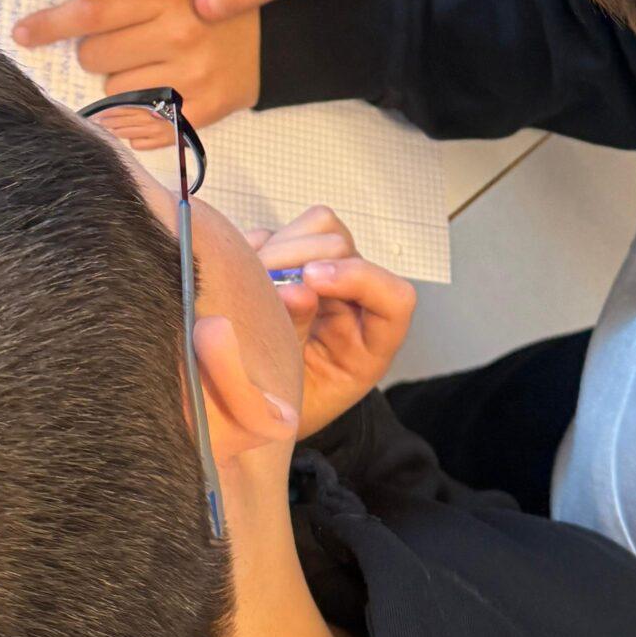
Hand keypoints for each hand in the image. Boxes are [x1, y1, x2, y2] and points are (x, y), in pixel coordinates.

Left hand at [13, 0, 260, 130]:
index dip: (50, 23)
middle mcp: (177, 39)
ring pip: (112, 91)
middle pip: (94, 56)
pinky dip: (131, 113)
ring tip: (150, 61)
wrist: (282, 38)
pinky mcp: (197, 116)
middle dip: (95, 48)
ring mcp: (188, 82)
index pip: (91, 14)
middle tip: (124, 38)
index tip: (22, 31)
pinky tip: (151, 91)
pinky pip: (137, 124)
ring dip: (119, 78)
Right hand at [248, 207, 415, 432]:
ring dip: (279, 248)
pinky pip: (282, 233)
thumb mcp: (293, 389)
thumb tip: (290, 289)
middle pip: (344, 246)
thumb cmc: (287, 404)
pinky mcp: (297, 264)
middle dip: (297, 258)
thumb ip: (294, 340)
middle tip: (259, 283)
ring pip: (318, 227)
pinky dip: (259, 248)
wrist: (263, 409)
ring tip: (249, 280)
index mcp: (372, 340)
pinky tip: (242, 277)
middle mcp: (356, 300)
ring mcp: (328, 277)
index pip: (394, 297)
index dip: (357, 277)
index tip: (310, 280)